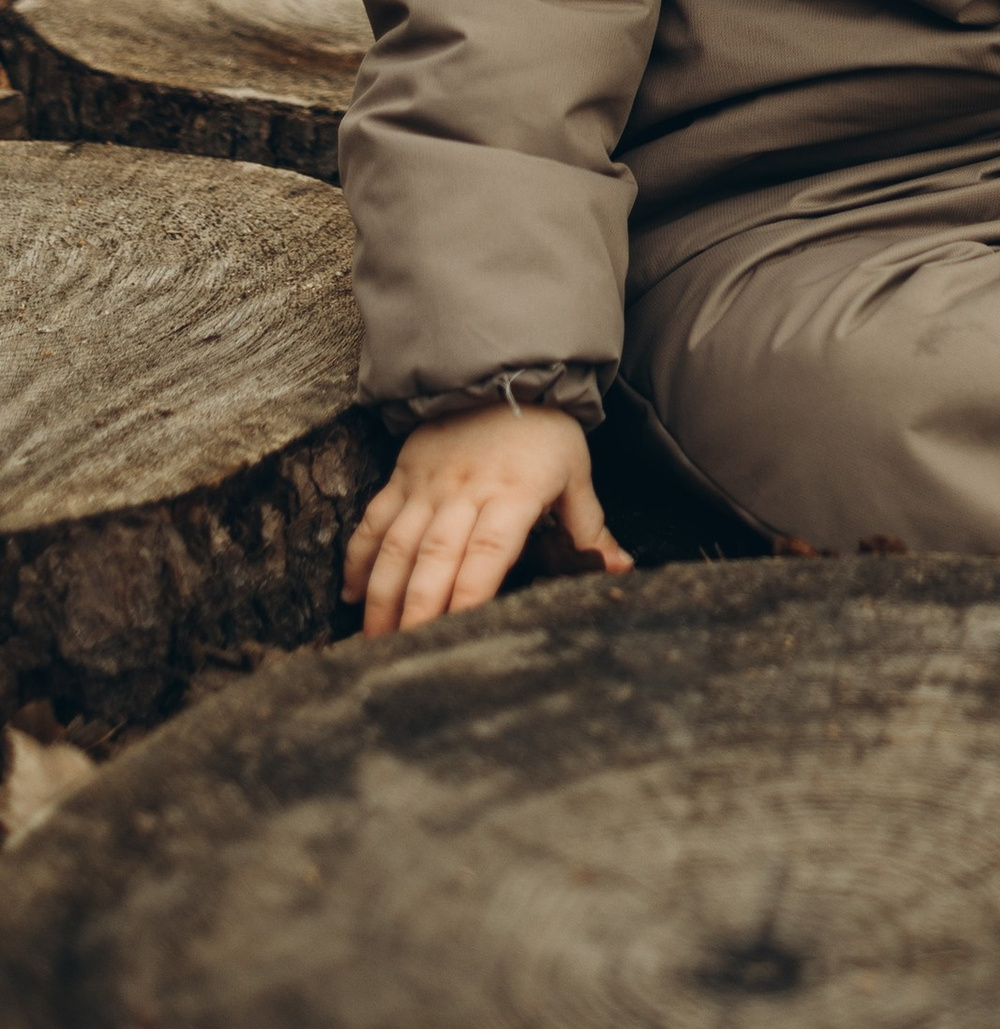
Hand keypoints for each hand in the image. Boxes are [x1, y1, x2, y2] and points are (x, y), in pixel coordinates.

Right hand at [343, 404, 631, 637]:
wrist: (505, 371)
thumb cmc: (546, 431)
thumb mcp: (575, 474)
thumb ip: (589, 528)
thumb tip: (618, 569)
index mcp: (514, 494)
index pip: (488, 552)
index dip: (471, 594)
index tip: (457, 633)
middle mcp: (465, 492)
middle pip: (435, 558)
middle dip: (416, 611)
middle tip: (401, 657)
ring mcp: (429, 484)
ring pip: (398, 545)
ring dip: (383, 594)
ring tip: (374, 639)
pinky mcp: (403, 474)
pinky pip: (375, 519)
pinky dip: (359, 557)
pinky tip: (351, 594)